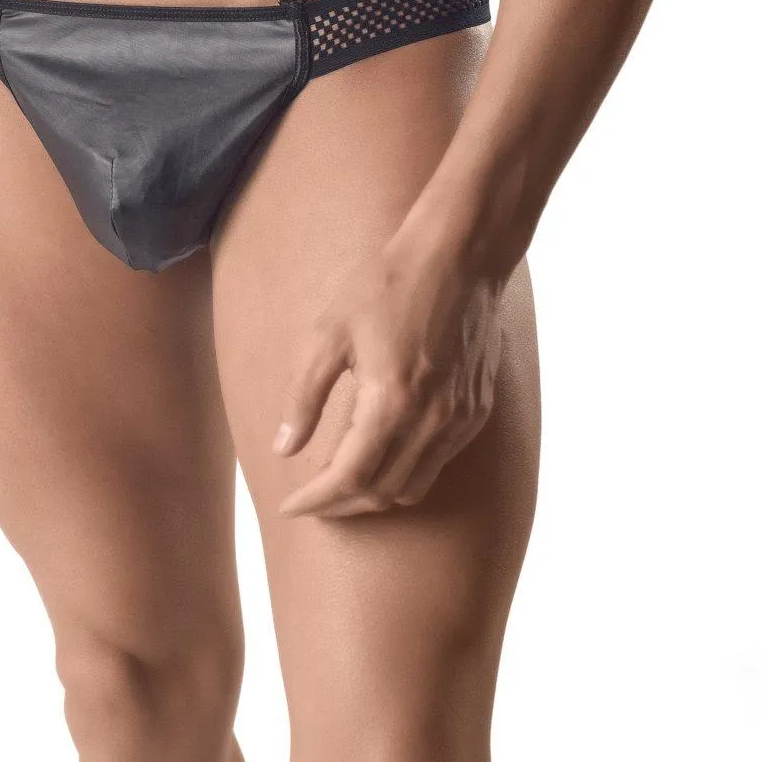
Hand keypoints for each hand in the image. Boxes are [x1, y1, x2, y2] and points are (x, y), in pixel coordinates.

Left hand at [274, 221, 504, 517]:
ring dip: (374, 496)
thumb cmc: (387, 283)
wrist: (460, 254)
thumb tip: (285, 448)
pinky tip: (382, 456)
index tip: (290, 507)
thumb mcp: (329, 332)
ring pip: (413, 486)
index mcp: (391, 403)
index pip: (349, 478)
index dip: (316, 500)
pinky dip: (405, 473)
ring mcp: (460, 419)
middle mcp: (431, 421)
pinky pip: (438, 463)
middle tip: (310, 501)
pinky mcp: (476, 410)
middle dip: (340, 506)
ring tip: (341, 485)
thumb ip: (305, 396)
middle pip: (381, 493)